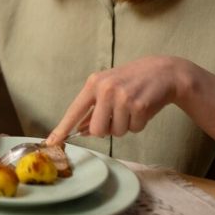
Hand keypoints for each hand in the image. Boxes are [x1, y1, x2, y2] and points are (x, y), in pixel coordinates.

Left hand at [47, 56, 192, 144]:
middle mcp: (106, 89)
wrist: (163, 71)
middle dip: (108, 129)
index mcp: (93, 84)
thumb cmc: (132, 82)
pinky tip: (143, 108)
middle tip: (118, 115)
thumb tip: (80, 129)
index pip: (74, 111)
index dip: (63, 129)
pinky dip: (139, 124)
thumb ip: (94, 108)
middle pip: (97, 130)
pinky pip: (134, 129)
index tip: (52, 142)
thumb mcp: (108, 88)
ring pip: (117, 132)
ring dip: (126, 126)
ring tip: (132, 108)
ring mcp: (123, 97)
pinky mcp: (139, 105)